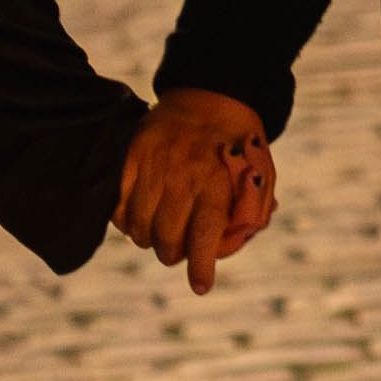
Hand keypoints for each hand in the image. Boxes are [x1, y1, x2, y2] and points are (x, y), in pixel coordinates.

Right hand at [116, 87, 275, 291]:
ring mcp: (154, 164)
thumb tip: (233, 247)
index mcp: (217, 182)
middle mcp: (183, 175)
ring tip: (157, 234)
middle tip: (177, 251)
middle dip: (172, 254)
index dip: (199, 266)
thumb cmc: (239, 144)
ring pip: (139, 226)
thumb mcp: (260, 175)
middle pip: (166, 238)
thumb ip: (251, 212)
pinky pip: (119, 205)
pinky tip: (138, 217)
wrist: (211, 94)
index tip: (200, 286)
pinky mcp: (132, 155)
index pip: (203, 234)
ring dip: (147, 240)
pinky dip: (126, 220)